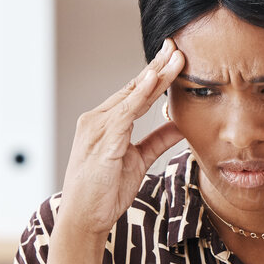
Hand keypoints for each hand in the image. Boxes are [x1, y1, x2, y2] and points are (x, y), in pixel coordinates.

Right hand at [56, 39, 185, 237]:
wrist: (83, 218)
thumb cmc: (104, 192)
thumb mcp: (138, 160)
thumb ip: (157, 140)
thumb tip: (180, 124)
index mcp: (105, 123)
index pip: (134, 93)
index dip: (154, 75)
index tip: (173, 58)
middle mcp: (97, 119)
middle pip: (133, 87)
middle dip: (156, 65)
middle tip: (176, 45)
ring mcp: (98, 128)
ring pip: (132, 95)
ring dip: (155, 75)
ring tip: (175, 57)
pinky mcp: (103, 140)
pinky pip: (126, 113)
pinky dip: (141, 95)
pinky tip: (155, 80)